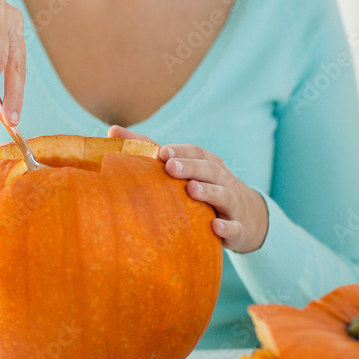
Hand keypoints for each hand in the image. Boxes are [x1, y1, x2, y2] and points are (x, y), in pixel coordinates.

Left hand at [108, 126, 267, 252]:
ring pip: (223, 194)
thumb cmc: (201, 186)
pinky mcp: (237, 228)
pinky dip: (227, 227)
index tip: (162, 152)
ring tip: (191, 190)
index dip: (181, 151)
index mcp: (207, 164)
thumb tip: (112, 130)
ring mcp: (232, 203)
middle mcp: (222, 180)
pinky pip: (234, 227)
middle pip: (210, 170)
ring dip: (208, 191)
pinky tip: (214, 226)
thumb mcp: (182, 168)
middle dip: (191, 167)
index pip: (196, 152)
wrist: (246, 217)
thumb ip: (149, 150)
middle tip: (171, 167)